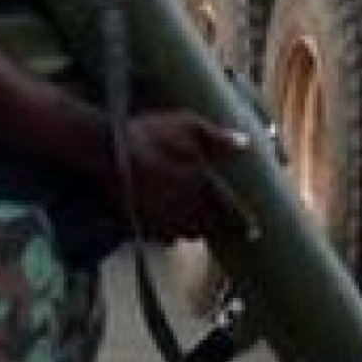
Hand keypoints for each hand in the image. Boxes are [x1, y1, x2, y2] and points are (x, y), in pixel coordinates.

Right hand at [119, 110, 249, 241]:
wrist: (106, 149)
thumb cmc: (150, 134)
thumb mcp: (188, 125)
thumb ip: (219, 137)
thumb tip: (246, 145)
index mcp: (202, 184)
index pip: (230, 209)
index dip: (244, 222)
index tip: (255, 233)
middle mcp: (185, 206)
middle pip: (209, 226)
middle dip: (219, 229)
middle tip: (227, 231)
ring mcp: (162, 217)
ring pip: (186, 233)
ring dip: (196, 232)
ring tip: (200, 230)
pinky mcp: (141, 221)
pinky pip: (162, 236)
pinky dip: (170, 235)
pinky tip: (169, 230)